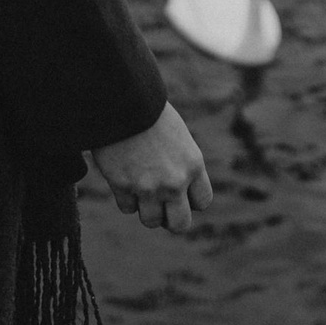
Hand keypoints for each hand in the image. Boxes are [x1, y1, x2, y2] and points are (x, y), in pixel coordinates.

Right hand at [88, 103, 211, 232]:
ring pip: (151, 221)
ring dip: (145, 209)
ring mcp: (148, 187)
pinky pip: (127, 208)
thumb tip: (177, 190)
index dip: (190, 200)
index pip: (203, 202)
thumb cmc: (150, 112)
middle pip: (180, 225)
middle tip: (160, 204)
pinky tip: (123, 177)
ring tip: (139, 188)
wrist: (122, 99)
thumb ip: (181, 165)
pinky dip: (125, 198)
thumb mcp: (178, 138)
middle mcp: (175, 181)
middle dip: (170, 218)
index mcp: (193, 165)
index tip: (179, 191)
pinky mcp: (123, 186)